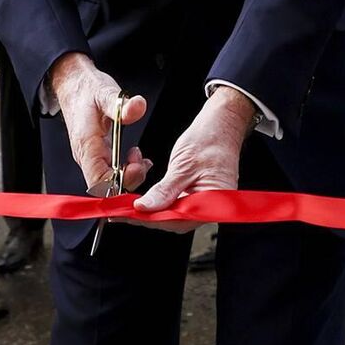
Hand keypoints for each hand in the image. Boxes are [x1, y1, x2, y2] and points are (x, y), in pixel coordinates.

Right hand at [48, 52, 150, 197]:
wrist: (72, 84)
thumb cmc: (86, 90)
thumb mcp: (105, 92)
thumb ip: (122, 104)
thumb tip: (138, 107)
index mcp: (87, 145)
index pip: (99, 181)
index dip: (120, 182)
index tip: (136, 166)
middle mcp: (86, 156)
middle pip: (105, 187)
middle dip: (128, 179)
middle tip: (142, 161)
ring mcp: (90, 156)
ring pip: (108, 182)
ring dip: (129, 175)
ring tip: (141, 159)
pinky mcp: (96, 153)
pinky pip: (110, 172)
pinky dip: (125, 170)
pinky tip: (137, 159)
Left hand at [132, 85, 256, 231]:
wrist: (222, 123)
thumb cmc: (211, 139)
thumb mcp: (183, 165)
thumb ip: (164, 191)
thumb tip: (145, 207)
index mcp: (214, 202)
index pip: (178, 220)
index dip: (151, 219)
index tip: (129, 215)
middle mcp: (211, 207)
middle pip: (174, 221)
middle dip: (149, 217)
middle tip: (123, 211)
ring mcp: (204, 202)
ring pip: (174, 214)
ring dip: (153, 211)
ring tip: (129, 206)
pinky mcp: (197, 195)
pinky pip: (177, 205)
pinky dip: (161, 202)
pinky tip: (146, 200)